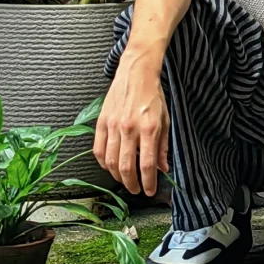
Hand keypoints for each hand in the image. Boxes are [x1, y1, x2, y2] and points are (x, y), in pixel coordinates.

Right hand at [94, 47, 170, 196]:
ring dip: (117, 176)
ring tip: (125, 180)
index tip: (149, 191)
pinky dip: (103, 162)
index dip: (148, 181)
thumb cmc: (153, 95)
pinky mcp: (101, 122)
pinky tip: (109, 167)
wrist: (136, 73)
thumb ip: (163, 145)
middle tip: (136, 189)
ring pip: (111, 161)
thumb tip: (163, 168)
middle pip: (126, 166)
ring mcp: (113, 125)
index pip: (147, 164)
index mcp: (149, 128)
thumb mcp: (165, 119)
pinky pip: (99, 149)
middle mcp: (129, 128)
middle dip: (132, 183)